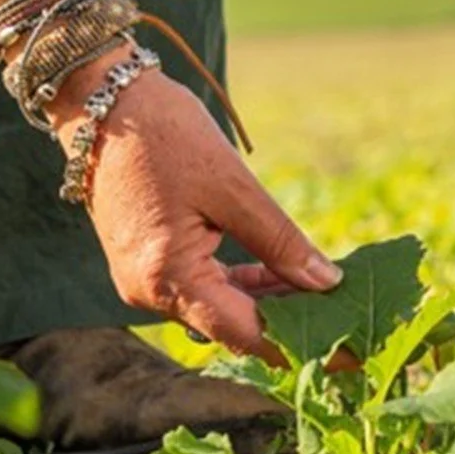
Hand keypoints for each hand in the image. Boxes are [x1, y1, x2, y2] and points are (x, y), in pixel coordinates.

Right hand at [52, 62, 341, 360]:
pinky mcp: (147, 262)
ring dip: (270, 303)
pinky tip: (282, 275)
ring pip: (220, 307)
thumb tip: (326, 282)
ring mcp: (144, 279)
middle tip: (353, 322)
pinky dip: (242, 283)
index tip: (353, 354)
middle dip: (293, 325)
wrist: (101, 99)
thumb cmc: (163, 133)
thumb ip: (279, 240)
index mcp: (168, 277)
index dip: (303, 347)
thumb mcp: (231, 185)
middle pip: (234, 326)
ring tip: (327, 296)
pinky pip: (203, 286)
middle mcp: (149, 291)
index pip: (246, 333)